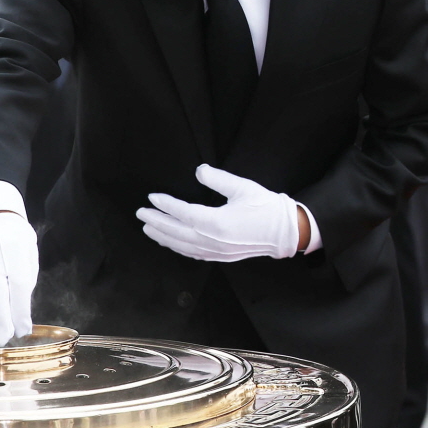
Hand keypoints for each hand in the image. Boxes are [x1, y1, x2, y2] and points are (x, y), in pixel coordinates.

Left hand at [138, 165, 304, 262]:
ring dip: (163, 237)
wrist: (286, 232)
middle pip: (176, 232)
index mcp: (217, 223)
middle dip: (156, 222)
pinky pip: (192, 254)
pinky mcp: (220, 256)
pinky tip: (170, 243)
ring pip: (182, 246)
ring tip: (148, 229)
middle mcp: (213, 240)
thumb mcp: (242, 187)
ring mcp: (216, 251)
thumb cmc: (266, 207)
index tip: (153, 197)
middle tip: (141, 213)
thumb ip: (217, 179)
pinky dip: (177, 248)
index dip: (166, 205)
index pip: (183, 213)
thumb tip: (199, 171)